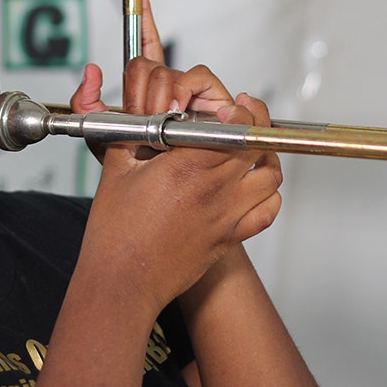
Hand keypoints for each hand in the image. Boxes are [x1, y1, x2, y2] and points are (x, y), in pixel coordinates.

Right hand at [72, 0, 282, 310]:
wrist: (122, 280)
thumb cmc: (115, 231)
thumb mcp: (119, 168)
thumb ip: (137, 133)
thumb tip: (145, 112)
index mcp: (189, 166)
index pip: (237, 127)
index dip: (241, 111)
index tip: (232, 106)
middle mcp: (216, 190)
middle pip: (258, 146)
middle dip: (254, 125)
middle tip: (242, 116)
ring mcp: (228, 216)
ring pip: (271, 177)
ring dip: (264, 157)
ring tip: (248, 147)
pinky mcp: (230, 238)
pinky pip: (267, 211)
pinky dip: (267, 194)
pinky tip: (251, 186)